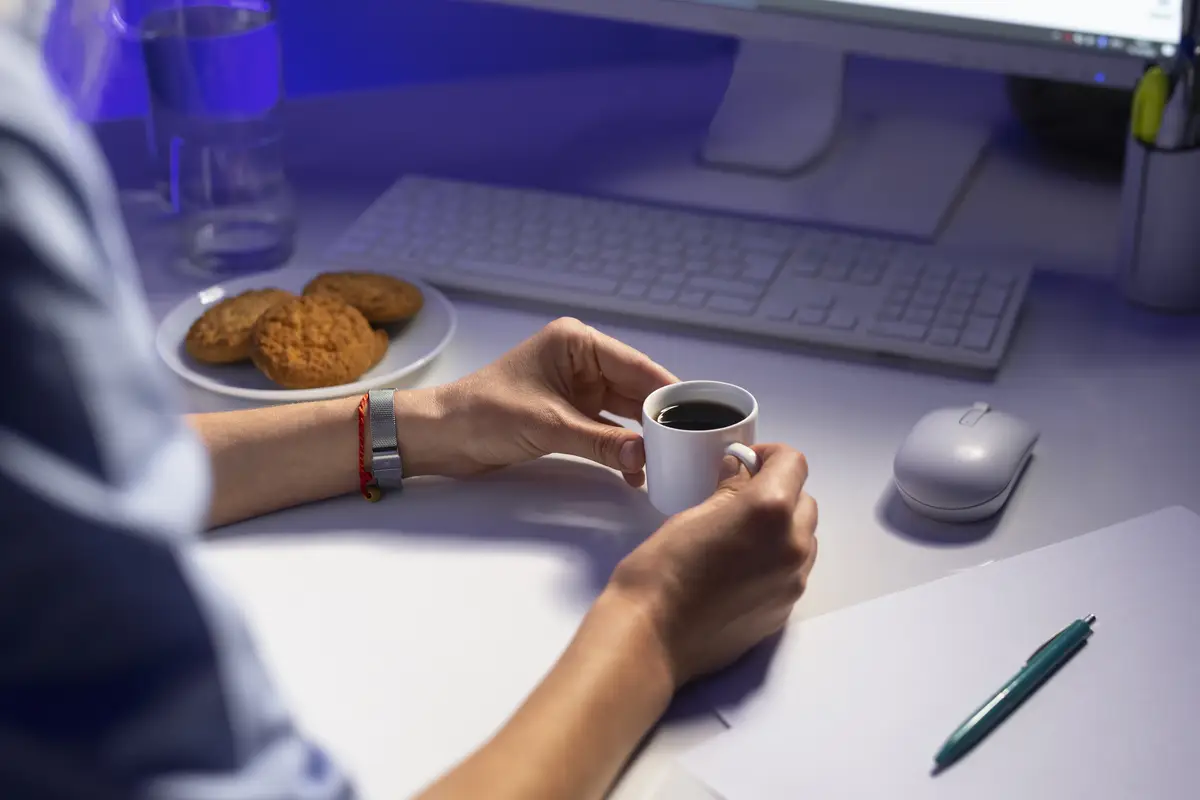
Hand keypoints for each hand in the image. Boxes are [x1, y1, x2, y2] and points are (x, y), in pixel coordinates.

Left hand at [429, 317, 677, 484]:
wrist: (442, 436)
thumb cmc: (485, 414)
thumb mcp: (549, 426)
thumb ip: (601, 442)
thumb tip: (645, 457)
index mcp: (578, 344)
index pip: (637, 366)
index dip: (668, 392)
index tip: (700, 416)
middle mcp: (582, 361)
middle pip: (635, 390)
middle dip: (659, 419)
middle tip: (693, 446)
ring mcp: (576, 389)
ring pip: (624, 413)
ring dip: (641, 438)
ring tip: (671, 462)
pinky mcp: (568, 414)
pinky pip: (606, 431)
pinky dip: (620, 449)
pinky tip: (637, 472)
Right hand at [604, 444, 817, 685]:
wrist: (652, 637)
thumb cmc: (661, 571)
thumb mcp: (693, 514)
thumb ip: (729, 489)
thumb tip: (740, 470)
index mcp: (770, 510)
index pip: (794, 463)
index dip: (770, 455)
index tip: (748, 462)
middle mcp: (792, 545)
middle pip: (805, 501)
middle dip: (778, 492)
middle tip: (739, 498)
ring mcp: (793, 582)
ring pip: (803, 538)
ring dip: (782, 528)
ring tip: (741, 536)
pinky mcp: (785, 611)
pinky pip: (793, 572)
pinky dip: (777, 560)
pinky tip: (740, 568)